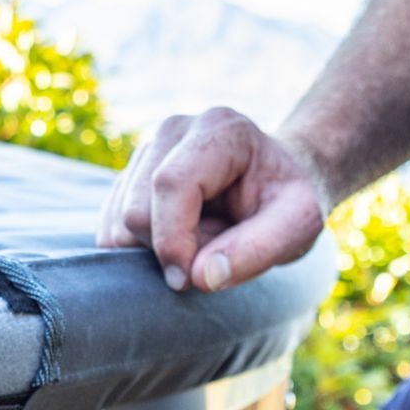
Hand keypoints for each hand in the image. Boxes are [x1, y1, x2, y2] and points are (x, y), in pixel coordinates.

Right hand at [97, 108, 326, 292]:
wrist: (277, 182)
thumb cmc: (290, 202)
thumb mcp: (299, 226)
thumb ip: (257, 251)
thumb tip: (199, 277)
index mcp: (219, 130)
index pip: (170, 184)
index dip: (172, 240)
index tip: (188, 280)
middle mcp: (172, 132)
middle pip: (135, 210)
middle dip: (166, 249)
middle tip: (210, 252)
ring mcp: (145, 152)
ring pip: (117, 223)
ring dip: (152, 251)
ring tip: (198, 241)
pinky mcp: (128, 177)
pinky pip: (110, 228)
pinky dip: (138, 249)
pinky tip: (176, 239)